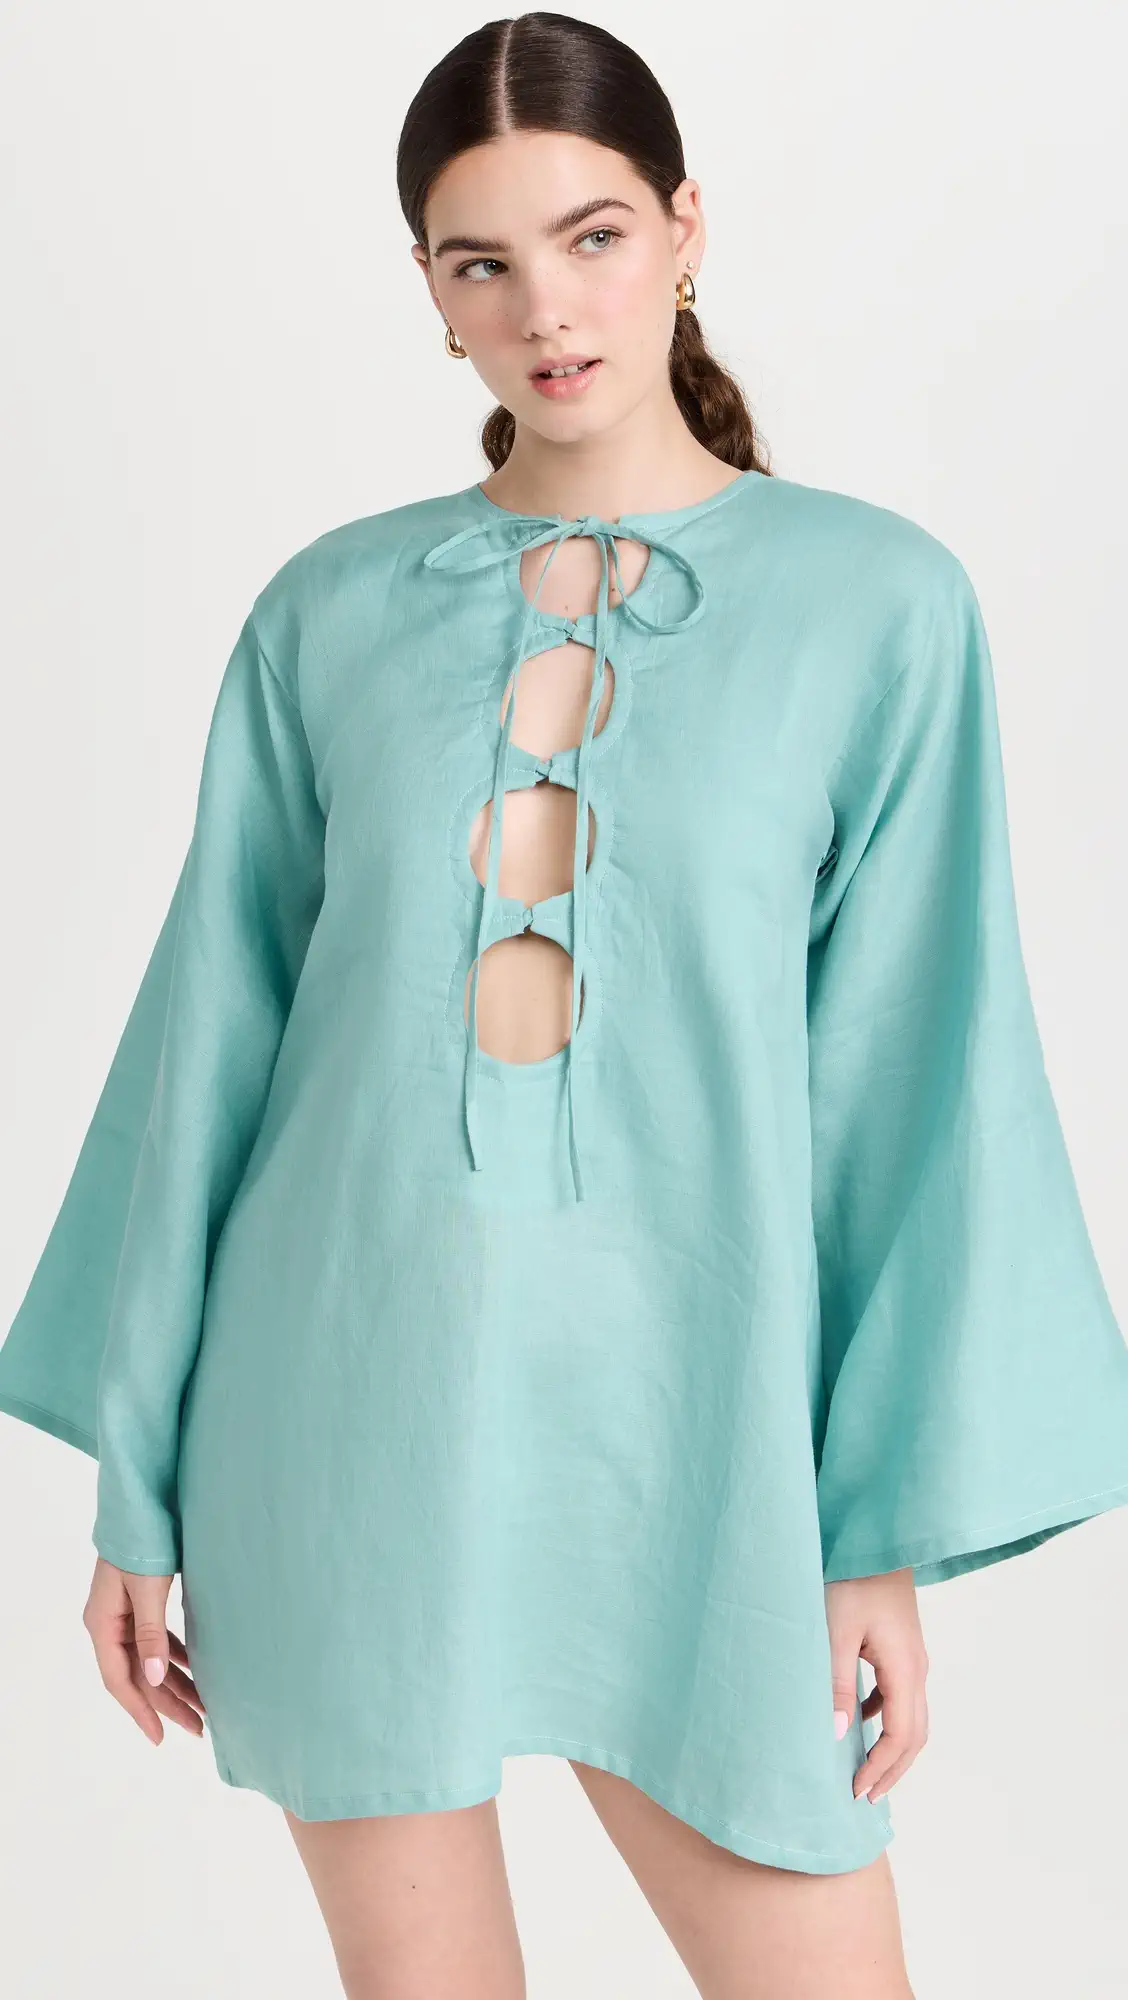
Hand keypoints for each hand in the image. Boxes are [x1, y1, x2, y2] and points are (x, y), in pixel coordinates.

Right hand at [83, 1556, 207, 1745]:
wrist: (143, 1500)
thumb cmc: (143, 1541)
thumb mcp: (147, 1589)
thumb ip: (151, 1635)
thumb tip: (156, 1679)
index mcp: (102, 1624)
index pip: (120, 1681)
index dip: (141, 1710)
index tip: (162, 1736)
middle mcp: (109, 1623)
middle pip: (136, 1675)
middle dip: (166, 1702)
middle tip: (197, 1727)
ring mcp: (124, 1613)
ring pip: (148, 1659)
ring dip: (174, 1681)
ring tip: (203, 1706)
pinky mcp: (140, 1601)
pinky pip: (155, 1639)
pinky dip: (175, 1656)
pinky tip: (194, 1667)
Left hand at [825, 1567, 928, 1803]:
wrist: (871, 1536)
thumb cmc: (851, 1577)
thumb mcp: (834, 1629)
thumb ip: (837, 1682)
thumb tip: (839, 1735)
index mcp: (905, 1668)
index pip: (902, 1736)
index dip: (882, 1769)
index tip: (855, 1792)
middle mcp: (916, 1667)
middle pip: (915, 1734)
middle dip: (892, 1770)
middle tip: (865, 1798)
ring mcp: (911, 1656)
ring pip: (910, 1716)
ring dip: (891, 1748)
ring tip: (865, 1771)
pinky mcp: (900, 1645)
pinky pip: (899, 1695)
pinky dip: (884, 1719)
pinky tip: (858, 1720)